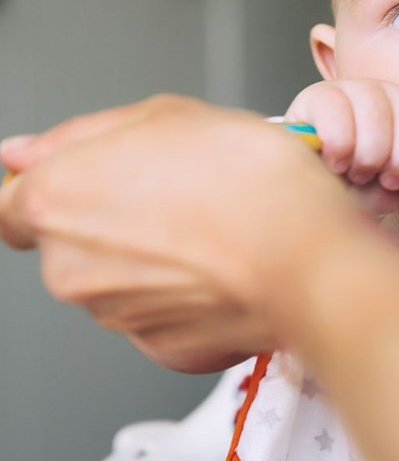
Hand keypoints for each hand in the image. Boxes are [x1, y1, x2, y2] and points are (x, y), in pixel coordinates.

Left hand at [0, 95, 365, 372]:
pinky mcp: (163, 347)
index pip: (12, 203)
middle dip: (119, 218)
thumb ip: (84, 133)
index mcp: (57, 200)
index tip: (94, 180)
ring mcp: (116, 314)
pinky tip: (227, 262)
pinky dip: (189, 293)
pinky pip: (164, 314)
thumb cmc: (249, 180)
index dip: (58, 186)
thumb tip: (26, 152)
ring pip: (122, 279)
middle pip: (74, 241)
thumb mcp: (169, 113)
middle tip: (182, 189)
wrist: (307, 253)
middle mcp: (70, 267)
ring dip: (158, 255)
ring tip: (218, 224)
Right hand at [286, 79, 398, 213]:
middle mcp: (386, 91)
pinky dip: (341, 149)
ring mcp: (352, 88)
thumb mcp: (396, 194)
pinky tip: (335, 163)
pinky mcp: (317, 96)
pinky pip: (338, 116)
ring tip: (357, 172)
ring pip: (377, 116)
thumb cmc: (355, 186)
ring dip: (369, 157)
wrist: (309, 188)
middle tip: (382, 178)